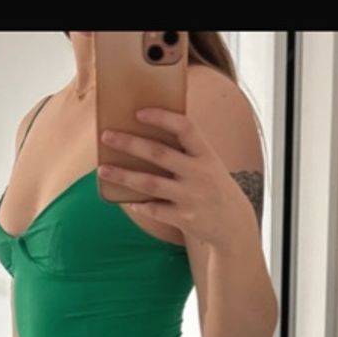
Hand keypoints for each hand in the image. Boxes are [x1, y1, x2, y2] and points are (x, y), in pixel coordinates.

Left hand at [98, 106, 251, 248]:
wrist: (234, 224)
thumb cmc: (214, 187)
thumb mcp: (209, 164)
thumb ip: (186, 150)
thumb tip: (146, 135)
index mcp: (207, 154)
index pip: (185, 128)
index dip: (162, 118)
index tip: (139, 112)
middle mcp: (199, 173)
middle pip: (159, 154)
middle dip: (130, 144)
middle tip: (106, 136)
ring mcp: (191, 197)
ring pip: (150, 183)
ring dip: (124, 175)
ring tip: (103, 169)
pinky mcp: (184, 218)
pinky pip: (155, 210)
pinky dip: (139, 204)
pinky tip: (126, 200)